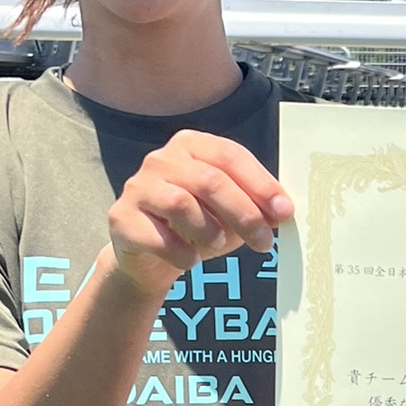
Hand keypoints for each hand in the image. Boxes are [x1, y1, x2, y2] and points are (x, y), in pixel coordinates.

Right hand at [108, 130, 294, 300]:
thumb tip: (282, 212)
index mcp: (192, 146)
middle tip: (264, 242)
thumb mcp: (231, 214)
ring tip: (218, 246)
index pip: (230, 156)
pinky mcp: (121, 218)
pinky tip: (191, 260)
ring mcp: (138, 186)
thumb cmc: (197, 228)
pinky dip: (181, 253)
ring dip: (209, 231)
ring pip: (181, 204)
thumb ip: (255, 207)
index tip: (285, 212)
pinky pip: (157, 236)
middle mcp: (162, 159)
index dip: (261, 184)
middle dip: (244, 214)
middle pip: (209, 181)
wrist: (150, 260)